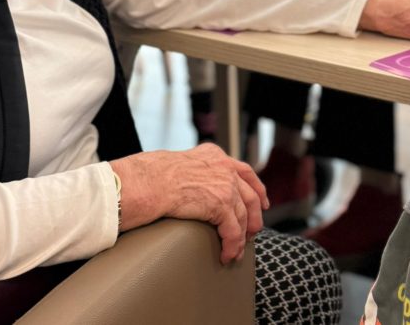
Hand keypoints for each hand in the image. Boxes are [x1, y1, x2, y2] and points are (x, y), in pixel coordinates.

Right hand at [110, 143, 267, 262]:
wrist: (148, 182)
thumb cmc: (152, 176)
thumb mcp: (180, 164)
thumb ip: (195, 172)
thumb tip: (192, 186)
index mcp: (214, 155)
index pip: (245, 171)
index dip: (257, 188)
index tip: (262, 201)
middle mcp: (224, 167)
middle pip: (251, 195)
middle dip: (254, 217)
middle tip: (251, 232)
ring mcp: (225, 185)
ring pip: (244, 216)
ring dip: (241, 238)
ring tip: (236, 252)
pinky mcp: (222, 204)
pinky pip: (233, 231)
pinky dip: (232, 246)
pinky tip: (227, 254)